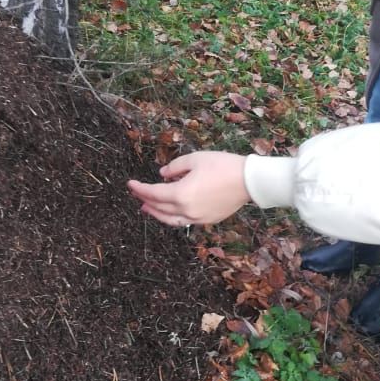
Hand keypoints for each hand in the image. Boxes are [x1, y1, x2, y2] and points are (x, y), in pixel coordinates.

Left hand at [128, 151, 249, 226]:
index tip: (130, 184)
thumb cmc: (223, 166)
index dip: (139, 189)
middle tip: (137, 194)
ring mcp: (197, 218)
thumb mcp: (195, 159)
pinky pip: (184, 221)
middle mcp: (187, 210)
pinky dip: (172, 216)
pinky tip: (170, 211)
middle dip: (145, 200)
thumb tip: (163, 175)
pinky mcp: (207, 220)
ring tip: (147, 208)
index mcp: (181, 194)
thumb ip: (174, 167)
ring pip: (170, 219)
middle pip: (159, 207)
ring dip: (156, 213)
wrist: (249, 181)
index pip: (153, 193)